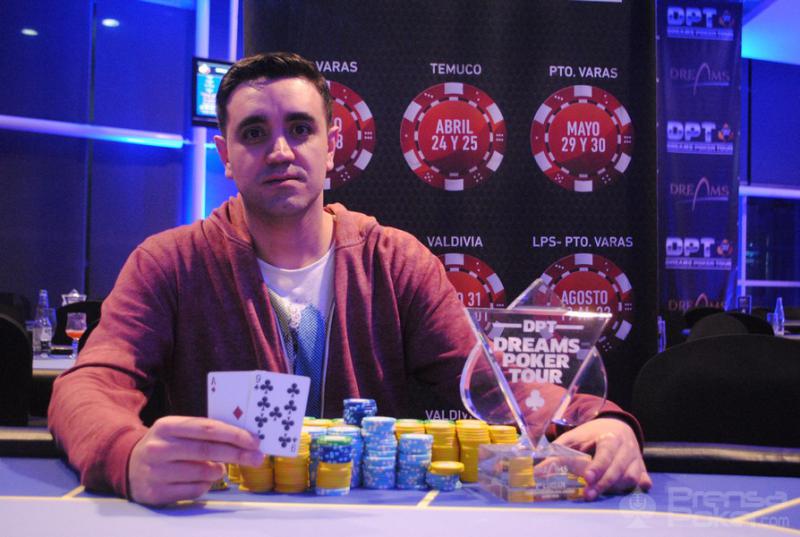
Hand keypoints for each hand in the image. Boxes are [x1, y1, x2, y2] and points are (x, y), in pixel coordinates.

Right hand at [128, 416, 262, 505]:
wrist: (129, 465)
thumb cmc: (166, 445)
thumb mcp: (178, 430)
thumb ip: (205, 431)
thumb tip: (243, 439)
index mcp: (167, 426)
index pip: (207, 428)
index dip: (234, 434)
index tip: (254, 441)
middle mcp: (160, 448)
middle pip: (208, 450)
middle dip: (238, 454)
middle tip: (257, 457)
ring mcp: (156, 471)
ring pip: (204, 473)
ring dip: (219, 471)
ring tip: (218, 468)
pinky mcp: (156, 493)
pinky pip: (195, 490)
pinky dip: (205, 485)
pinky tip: (201, 479)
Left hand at [553, 417, 651, 500]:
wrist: (616, 425)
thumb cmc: (591, 434)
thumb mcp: (573, 439)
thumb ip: (558, 454)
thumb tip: (538, 471)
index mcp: (609, 437)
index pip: (605, 453)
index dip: (597, 466)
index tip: (587, 478)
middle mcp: (625, 447)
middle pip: (618, 468)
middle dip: (603, 483)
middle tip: (588, 495)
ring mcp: (635, 458)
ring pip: (631, 476)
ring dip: (616, 487)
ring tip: (600, 493)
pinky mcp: (641, 467)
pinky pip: (643, 478)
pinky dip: (640, 484)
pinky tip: (637, 490)